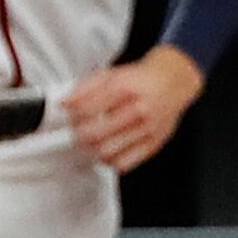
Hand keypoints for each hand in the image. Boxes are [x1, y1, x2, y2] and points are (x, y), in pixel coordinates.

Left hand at [61, 48, 204, 172]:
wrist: (173, 82)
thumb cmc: (140, 79)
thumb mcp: (110, 74)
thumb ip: (84, 88)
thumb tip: (65, 103)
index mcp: (124, 89)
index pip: (86, 110)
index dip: (71, 117)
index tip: (68, 118)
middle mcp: (137, 109)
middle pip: (95, 133)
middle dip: (79, 135)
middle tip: (77, 131)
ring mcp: (147, 128)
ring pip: (107, 151)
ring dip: (92, 149)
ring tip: (91, 142)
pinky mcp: (154, 143)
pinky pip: (124, 163)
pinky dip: (110, 160)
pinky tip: (109, 150)